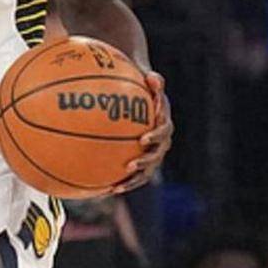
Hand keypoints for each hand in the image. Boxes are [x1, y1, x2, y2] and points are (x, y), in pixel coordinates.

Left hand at [114, 71, 171, 192]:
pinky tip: (103, 190)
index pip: (164, 132)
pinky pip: (132, 176)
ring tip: (117, 188)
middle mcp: (161, 143)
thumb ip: (153, 80)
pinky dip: (121, 183)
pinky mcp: (140, 162)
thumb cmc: (144, 87)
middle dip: (144, 163)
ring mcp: (151, 155)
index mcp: (164, 124)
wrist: (143, 99)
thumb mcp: (149, 80)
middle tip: (130, 165)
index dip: (155, 137)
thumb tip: (153, 77)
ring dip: (133, 181)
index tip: (142, 139)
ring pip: (145, 173)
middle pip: (156, 157)